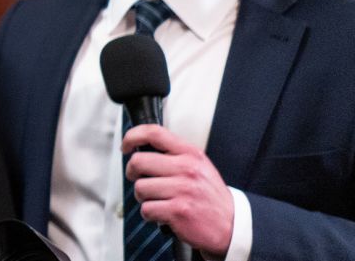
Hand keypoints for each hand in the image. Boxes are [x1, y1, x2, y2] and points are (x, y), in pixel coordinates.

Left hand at [123, 124, 233, 255]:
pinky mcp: (178, 210)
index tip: (125, 146)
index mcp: (190, 154)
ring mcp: (182, 190)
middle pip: (138, 162)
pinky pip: (147, 209)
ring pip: (140, 188)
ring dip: (144, 198)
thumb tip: (141, 147)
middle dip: (133, 173)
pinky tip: (163, 214)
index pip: (154, 133)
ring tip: (158, 200)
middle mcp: (186, 169)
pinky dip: (150, 214)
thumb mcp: (199, 166)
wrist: (232, 225)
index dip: (132, 136)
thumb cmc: (209, 196)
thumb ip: (174, 154)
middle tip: (139, 180)